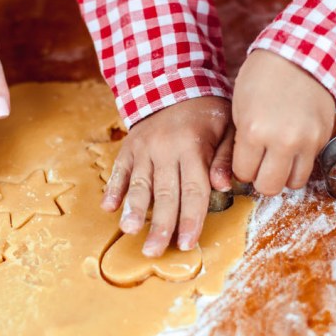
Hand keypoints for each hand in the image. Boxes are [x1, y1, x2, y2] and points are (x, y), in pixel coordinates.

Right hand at [103, 97, 233, 257]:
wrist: (174, 83)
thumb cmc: (207, 112)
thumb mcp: (227, 128)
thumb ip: (226, 158)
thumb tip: (223, 186)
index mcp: (193, 147)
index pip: (193, 190)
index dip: (190, 219)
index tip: (187, 244)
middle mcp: (165, 149)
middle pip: (164, 193)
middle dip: (160, 225)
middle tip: (154, 252)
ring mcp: (144, 148)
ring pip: (139, 184)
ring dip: (133, 209)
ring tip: (128, 231)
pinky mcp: (129, 147)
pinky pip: (120, 170)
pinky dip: (113, 188)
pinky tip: (108, 207)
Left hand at [232, 49, 334, 194]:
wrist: (303, 53)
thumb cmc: (264, 76)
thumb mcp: (239, 106)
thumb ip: (241, 140)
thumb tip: (242, 170)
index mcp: (254, 130)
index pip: (244, 173)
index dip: (242, 168)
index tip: (244, 157)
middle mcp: (282, 141)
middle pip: (269, 187)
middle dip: (261, 179)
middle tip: (260, 164)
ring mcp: (307, 141)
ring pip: (293, 183)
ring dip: (283, 175)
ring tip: (278, 158)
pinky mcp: (323, 138)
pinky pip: (310, 166)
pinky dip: (299, 162)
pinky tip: (293, 145)